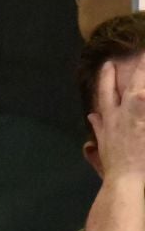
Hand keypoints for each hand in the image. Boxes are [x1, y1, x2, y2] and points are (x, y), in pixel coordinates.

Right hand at [89, 58, 144, 179]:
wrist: (126, 178)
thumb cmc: (114, 166)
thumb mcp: (102, 145)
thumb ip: (98, 127)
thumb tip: (92, 114)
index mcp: (109, 119)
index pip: (104, 93)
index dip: (106, 77)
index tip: (109, 64)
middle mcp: (123, 114)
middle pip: (131, 84)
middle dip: (138, 66)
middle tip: (143, 51)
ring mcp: (138, 117)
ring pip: (140, 91)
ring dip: (144, 77)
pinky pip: (144, 104)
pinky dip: (144, 100)